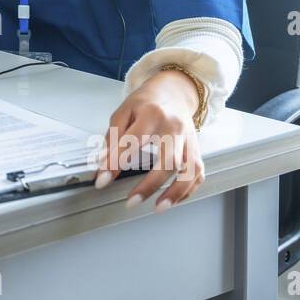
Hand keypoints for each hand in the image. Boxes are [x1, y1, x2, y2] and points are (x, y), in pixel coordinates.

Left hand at [93, 70, 204, 211]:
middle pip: (168, 160)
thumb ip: (112, 138)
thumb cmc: (146, 102)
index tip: (102, 181)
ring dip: (175, 193)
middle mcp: (174, 127)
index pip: (132, 141)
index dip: (115, 162)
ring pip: (189, 170)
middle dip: (150, 185)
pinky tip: (172, 199)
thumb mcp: (123, 111)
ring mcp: (189, 139)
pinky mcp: (196, 149)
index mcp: (152, 114)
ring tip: (158, 208)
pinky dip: (187, 190)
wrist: (174, 91)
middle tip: (131, 201)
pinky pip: (197, 174)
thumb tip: (102, 165)